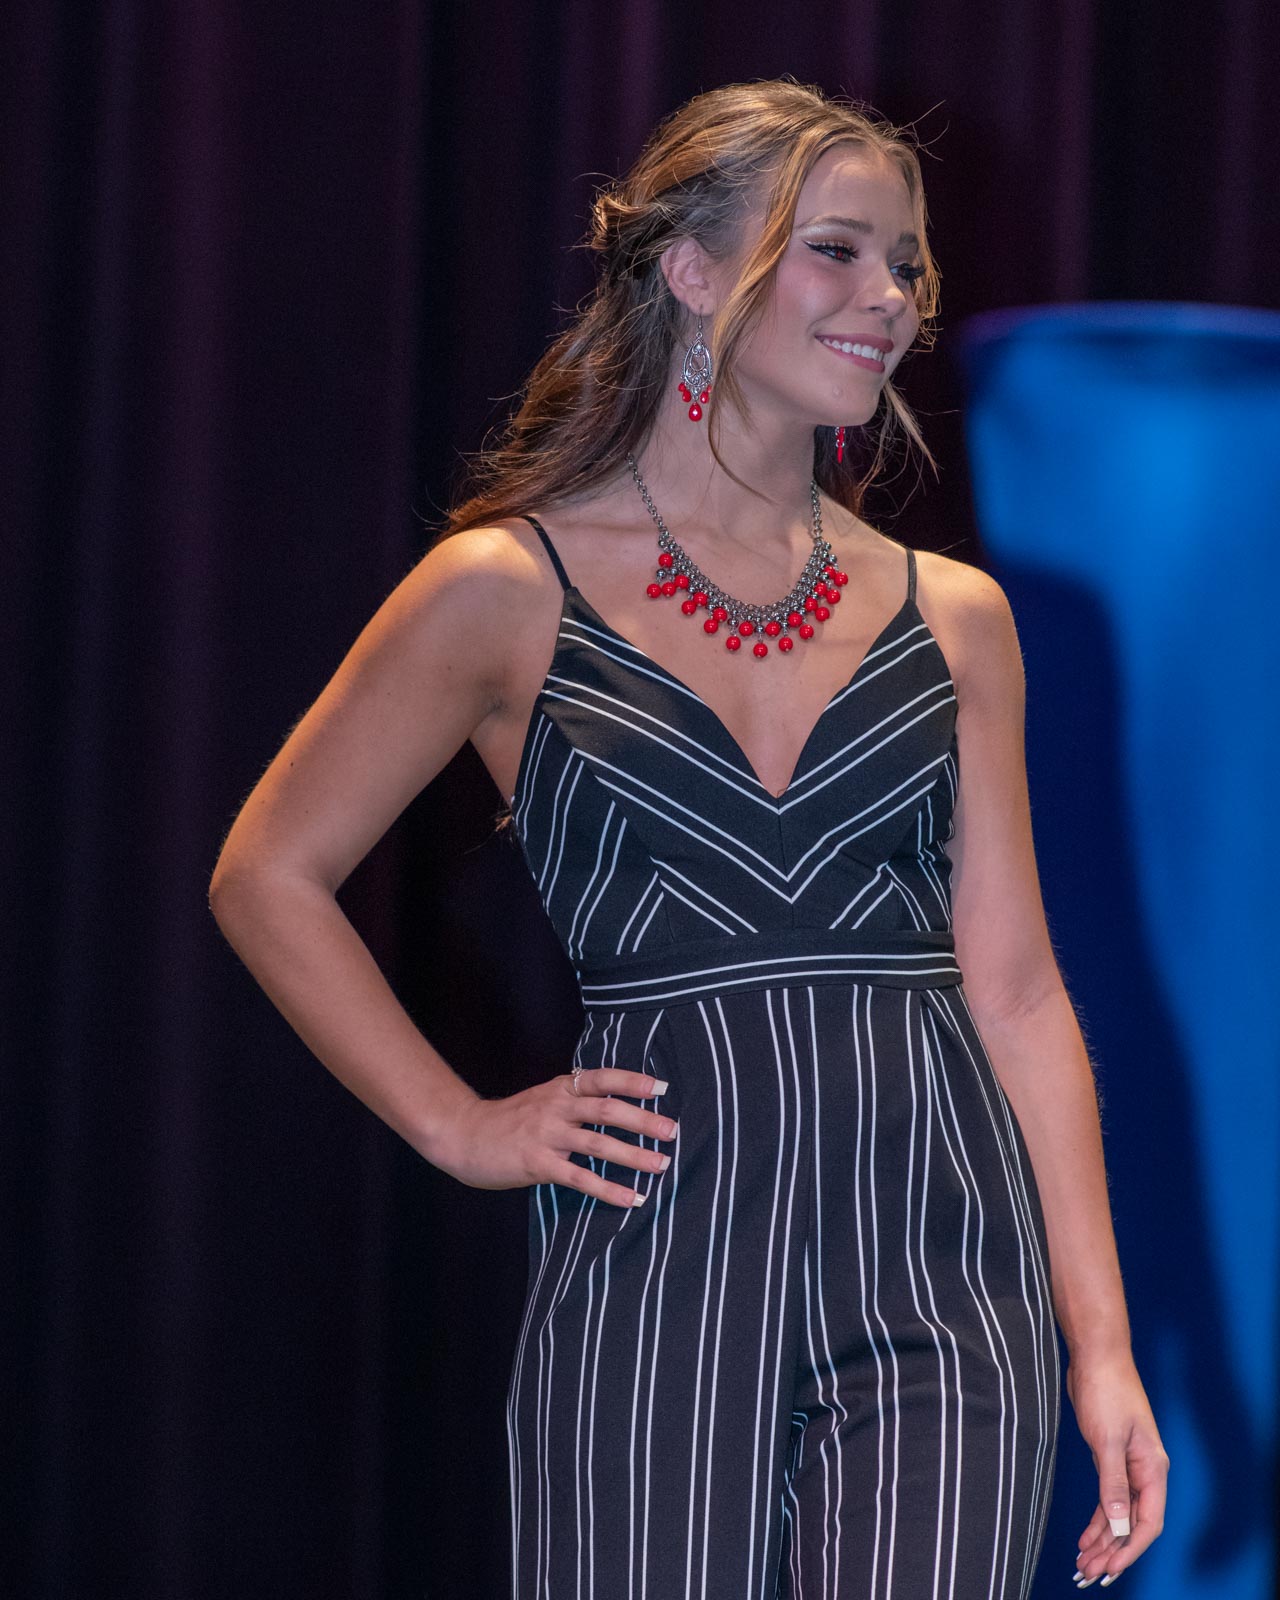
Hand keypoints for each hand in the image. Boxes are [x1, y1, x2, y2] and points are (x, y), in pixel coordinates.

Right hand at [427, 1067, 677, 1208]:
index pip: (602, 1079)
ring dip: (632, 1155)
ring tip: (660, 1165)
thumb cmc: (509, 1120)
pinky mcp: (537, 1164)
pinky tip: (630, 1198)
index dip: (633, 1082)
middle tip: (672, 1130)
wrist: (464, 1134)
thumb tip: (616, 1105)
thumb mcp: (543, 1099)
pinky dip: (608, 1188)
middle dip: (643, 1120)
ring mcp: (546, 1136)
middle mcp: (556, 1108)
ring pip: (597, 1144)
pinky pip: (579, 1178)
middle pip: (606, 1110)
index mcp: (560, 1089)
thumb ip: (574, 1101)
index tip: (663, 1088)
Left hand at [1066, 1349, 1168, 1586]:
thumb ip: (1112, 1483)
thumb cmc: (1106, 1390)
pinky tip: (1085, 1537)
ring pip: (1118, 1514)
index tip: (1109, 1570)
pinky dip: (1097, 1519)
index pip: (1147, 1523)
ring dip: (1102, 1539)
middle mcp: (1145, 1471)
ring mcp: (1128, 1465)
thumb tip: (1117, 1524)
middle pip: (1132, 1523)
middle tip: (1087, 1573)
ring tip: (1083, 1563)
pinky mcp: (1110, 1457)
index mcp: (1152, 1469)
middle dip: (1112, 1551)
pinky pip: (1107, 1498)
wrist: (1096, 1355)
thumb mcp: (1106, 1440)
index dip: (1129, 1550)